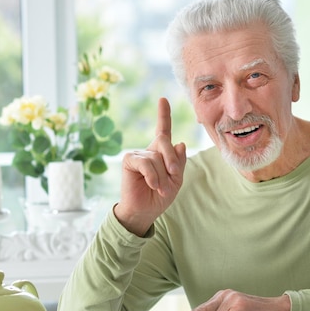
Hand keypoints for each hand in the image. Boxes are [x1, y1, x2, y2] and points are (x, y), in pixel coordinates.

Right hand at [114, 97, 186, 235]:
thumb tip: (180, 143)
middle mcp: (148, 150)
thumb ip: (179, 163)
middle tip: (174, 176)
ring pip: (156, 157)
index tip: (163, 99)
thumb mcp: (176, 180)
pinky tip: (153, 185)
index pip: (163, 130)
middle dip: (171, 159)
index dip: (163, 115)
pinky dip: (153, 176)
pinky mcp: (129, 161)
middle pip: (164, 141)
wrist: (144, 211)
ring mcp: (138, 154)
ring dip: (162, 176)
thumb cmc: (159, 196)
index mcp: (160, 153)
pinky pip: (145, 163)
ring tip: (160, 188)